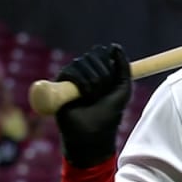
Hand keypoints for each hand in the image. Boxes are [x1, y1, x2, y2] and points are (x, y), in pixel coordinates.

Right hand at [54, 44, 131, 167]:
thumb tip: (115, 46)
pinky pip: (69, 71)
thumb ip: (123, 68)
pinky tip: (83, 95)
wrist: (92, 134)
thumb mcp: (123, 89)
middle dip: (102, 74)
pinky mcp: (58, 84)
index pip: (101, 53)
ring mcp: (71, 77)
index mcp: (99, 71)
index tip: (111, 80)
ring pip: (81, 62)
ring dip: (92, 80)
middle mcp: (84, 72)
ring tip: (92, 96)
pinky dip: (80, 82)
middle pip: (92, 55)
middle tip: (102, 93)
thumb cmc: (109, 114)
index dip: (107, 63)